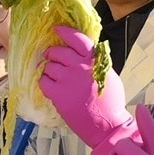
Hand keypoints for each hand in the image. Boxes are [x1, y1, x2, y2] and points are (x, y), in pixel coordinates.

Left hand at [39, 26, 135, 154]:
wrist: (106, 125)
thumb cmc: (110, 102)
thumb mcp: (108, 75)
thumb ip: (95, 63)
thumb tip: (83, 54)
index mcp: (95, 61)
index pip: (77, 39)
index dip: (65, 32)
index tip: (56, 29)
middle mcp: (80, 67)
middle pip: (58, 52)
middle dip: (52, 54)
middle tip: (51, 57)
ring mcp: (67, 80)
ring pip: (49, 67)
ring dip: (49, 70)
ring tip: (55, 77)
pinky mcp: (58, 94)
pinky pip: (43, 81)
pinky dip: (45, 82)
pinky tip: (51, 87)